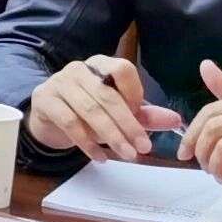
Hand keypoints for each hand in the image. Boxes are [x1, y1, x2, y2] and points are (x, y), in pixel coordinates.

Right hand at [25, 52, 175, 162]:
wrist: (49, 117)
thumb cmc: (88, 111)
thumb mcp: (118, 112)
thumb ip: (144, 115)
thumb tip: (176, 120)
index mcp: (100, 64)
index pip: (122, 69)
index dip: (134, 92)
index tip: (141, 117)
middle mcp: (79, 69)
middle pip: (107, 94)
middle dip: (128, 124)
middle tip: (144, 148)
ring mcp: (59, 83)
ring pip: (89, 109)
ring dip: (111, 135)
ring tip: (127, 155)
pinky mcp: (45, 100)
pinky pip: (69, 122)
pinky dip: (87, 143)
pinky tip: (100, 157)